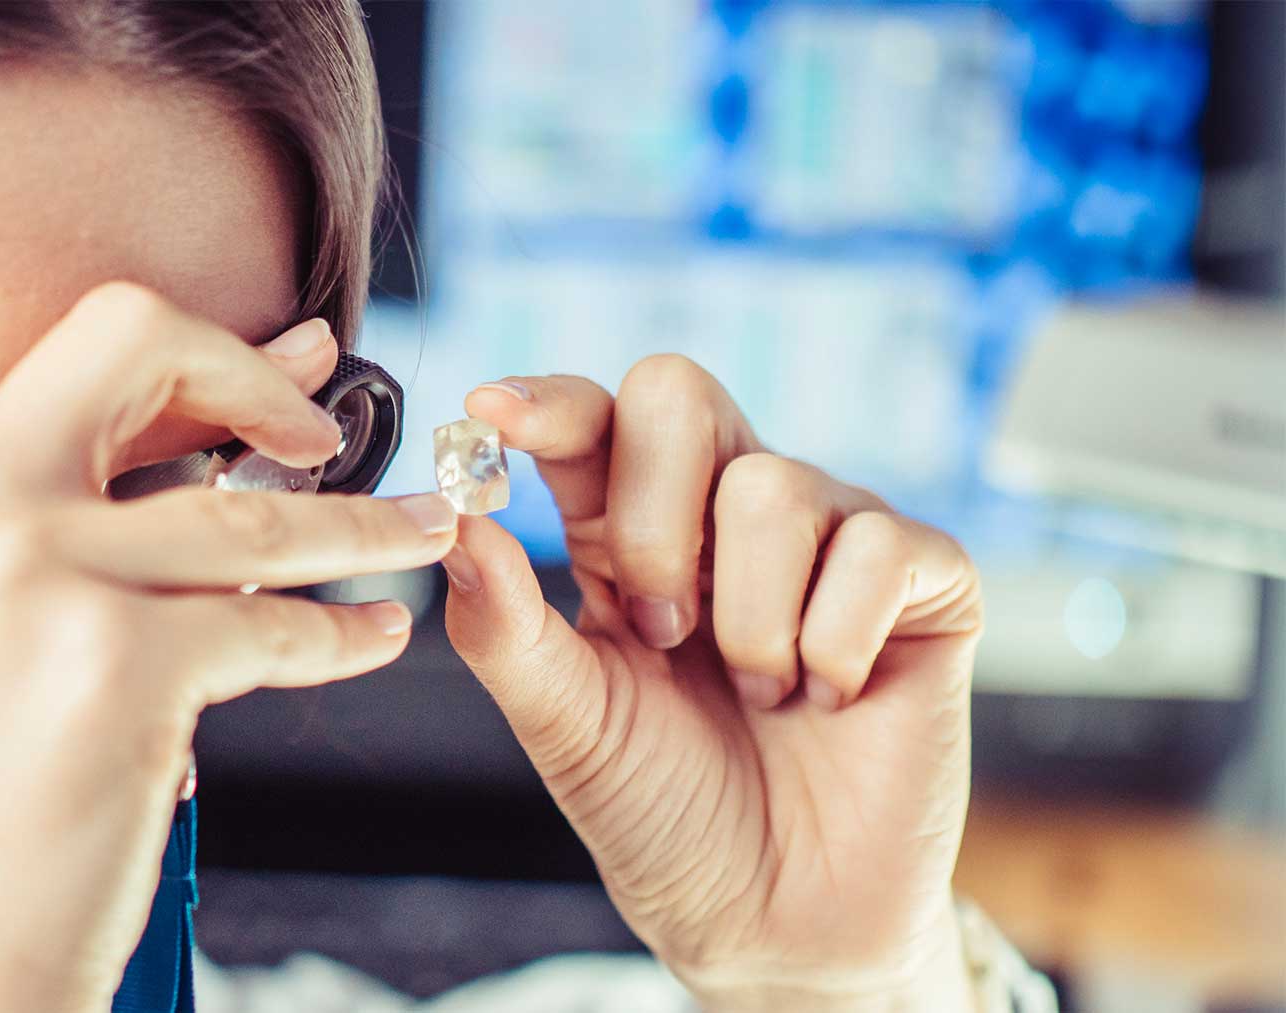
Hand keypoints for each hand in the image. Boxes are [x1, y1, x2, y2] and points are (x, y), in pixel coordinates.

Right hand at [0, 283, 458, 1012]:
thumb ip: (78, 524)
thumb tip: (235, 433)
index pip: (76, 366)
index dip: (203, 357)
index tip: (298, 362)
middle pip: (136, 345)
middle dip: (258, 377)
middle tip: (334, 433)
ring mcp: (26, 575)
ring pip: (244, 514)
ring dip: (354, 525)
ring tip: (421, 534)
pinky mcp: (109, 665)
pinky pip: (270, 625)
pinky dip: (335, 634)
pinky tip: (370, 637)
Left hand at [443, 356, 981, 1011]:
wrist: (775, 920)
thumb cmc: (666, 813)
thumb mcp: (567, 723)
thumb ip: (506, 625)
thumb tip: (455, 523)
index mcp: (631, 532)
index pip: (593, 423)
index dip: (548, 405)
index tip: (490, 416)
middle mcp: (728, 513)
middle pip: (680, 396)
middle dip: (653, 517)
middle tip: (660, 630)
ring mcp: (832, 536)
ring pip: (775, 487)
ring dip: (748, 620)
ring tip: (759, 692)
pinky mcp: (928, 580)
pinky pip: (880, 548)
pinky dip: (835, 643)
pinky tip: (831, 698)